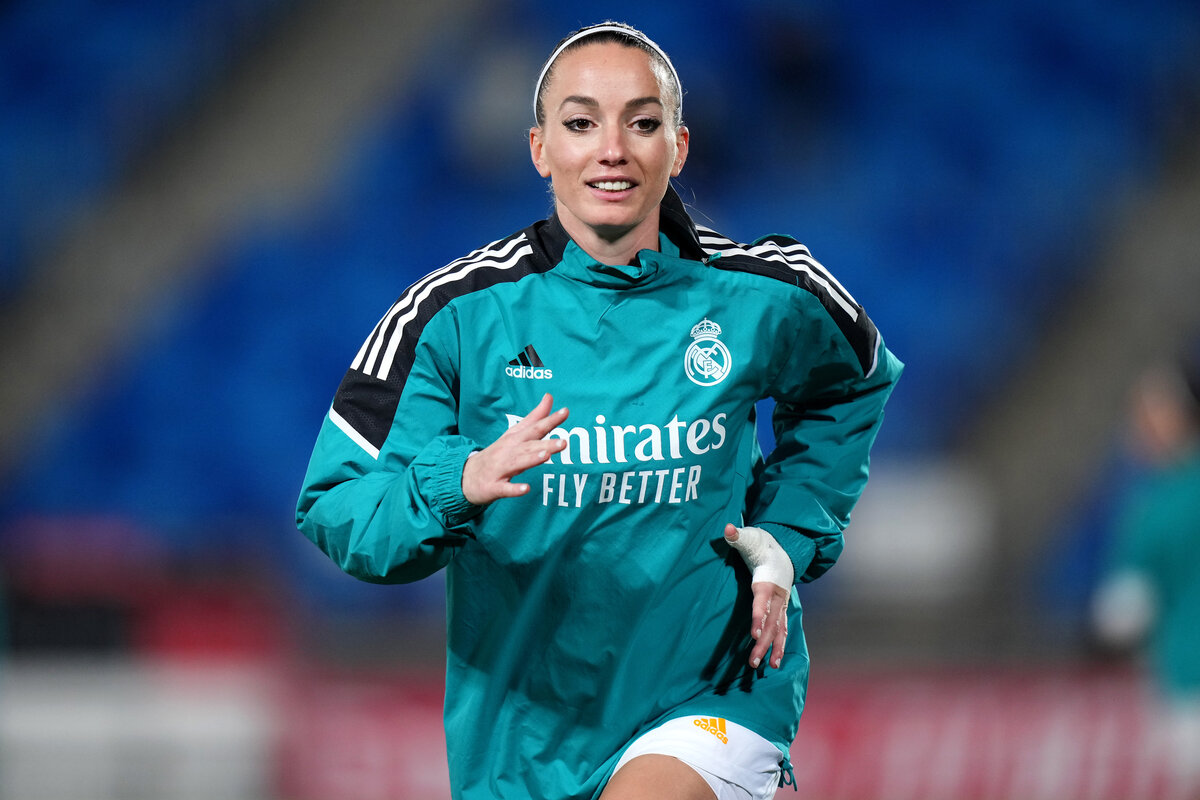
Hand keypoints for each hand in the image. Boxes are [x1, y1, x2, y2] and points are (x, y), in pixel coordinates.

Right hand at [461, 393, 567, 505]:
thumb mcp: (514, 434)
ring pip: (517, 464)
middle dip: (546, 444)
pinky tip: (526, 488)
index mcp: (514, 439)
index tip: (565, 411)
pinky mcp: (493, 487)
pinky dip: (515, 489)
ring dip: (531, 460)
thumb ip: (534, 417)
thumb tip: (549, 397)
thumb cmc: (497, 454)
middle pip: (528, 446)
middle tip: (564, 442)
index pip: (534, 427)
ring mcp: (500, 469)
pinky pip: (505, 489)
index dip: (550, 420)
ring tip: (546, 457)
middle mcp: (508, 452)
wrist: (465, 476)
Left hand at [724, 524, 793, 669]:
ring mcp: (781, 605)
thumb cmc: (763, 546)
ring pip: (779, 630)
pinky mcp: (781, 611)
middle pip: (772, 621)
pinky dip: (780, 647)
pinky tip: (774, 663)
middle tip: (753, 660)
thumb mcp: (751, 538)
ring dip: (773, 649)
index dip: (759, 616)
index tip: (754, 633)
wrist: (784, 551)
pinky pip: (782, 631)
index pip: (762, 601)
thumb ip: (737, 536)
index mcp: (768, 580)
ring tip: (766, 667)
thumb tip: (727, 528)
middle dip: (764, 641)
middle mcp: (778, 596)